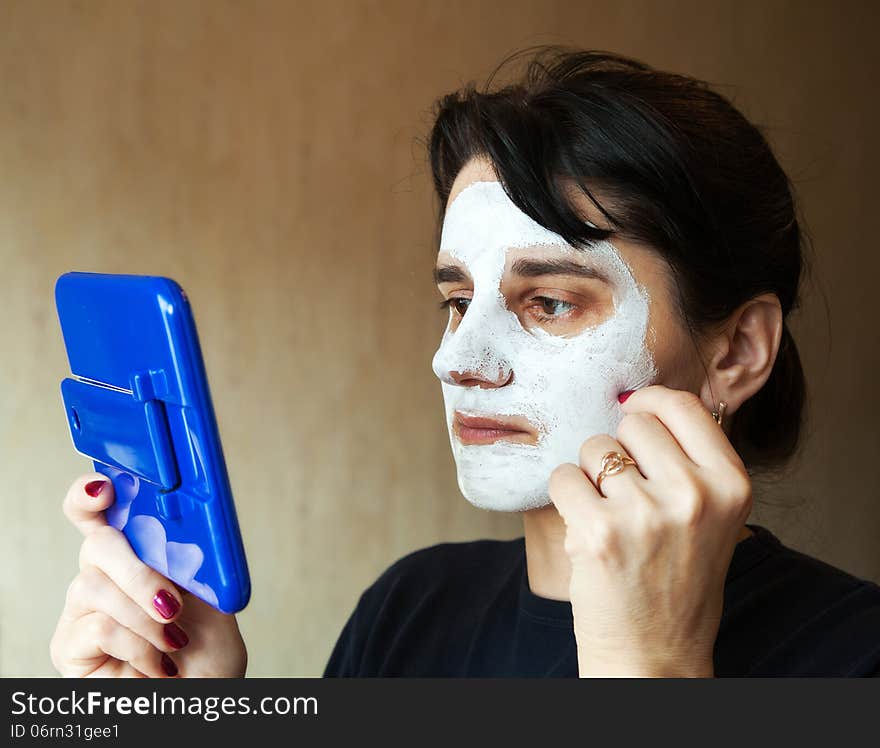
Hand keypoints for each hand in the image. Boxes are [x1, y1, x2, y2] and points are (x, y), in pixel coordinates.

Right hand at [50, 474, 247, 677]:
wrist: (203, 697)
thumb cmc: (208, 653)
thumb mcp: (213, 598)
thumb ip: (195, 561)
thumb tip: (187, 529)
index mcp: (138, 556)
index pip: (101, 514)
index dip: (90, 496)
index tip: (104, 488)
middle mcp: (104, 577)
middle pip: (95, 544)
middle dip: (137, 569)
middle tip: (172, 601)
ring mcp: (82, 611)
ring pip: (93, 585)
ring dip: (144, 614)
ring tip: (174, 640)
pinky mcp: (68, 646)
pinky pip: (95, 625)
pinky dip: (137, 644)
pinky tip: (157, 663)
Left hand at [548, 385, 751, 676]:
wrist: (654, 656)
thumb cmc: (678, 582)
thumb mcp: (713, 516)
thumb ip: (689, 460)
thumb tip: (638, 400)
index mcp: (731, 484)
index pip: (681, 405)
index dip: (648, 401)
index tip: (633, 410)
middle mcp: (694, 494)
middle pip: (632, 422)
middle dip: (620, 450)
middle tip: (627, 496)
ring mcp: (645, 513)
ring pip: (594, 448)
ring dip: (591, 476)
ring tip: (612, 519)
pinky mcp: (599, 532)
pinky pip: (563, 477)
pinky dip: (565, 497)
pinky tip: (585, 528)